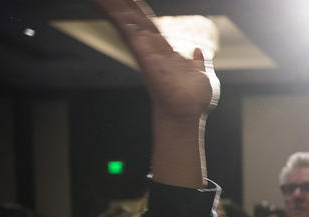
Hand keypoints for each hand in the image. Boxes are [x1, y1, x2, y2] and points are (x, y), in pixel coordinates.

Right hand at [92, 0, 218, 120]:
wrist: (188, 114)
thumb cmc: (195, 102)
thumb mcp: (203, 77)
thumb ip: (200, 63)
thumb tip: (199, 51)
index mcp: (165, 53)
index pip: (149, 26)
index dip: (138, 12)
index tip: (130, 0)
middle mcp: (151, 50)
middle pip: (133, 19)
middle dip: (121, 4)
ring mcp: (145, 51)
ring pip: (125, 21)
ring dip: (113, 5)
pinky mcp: (142, 52)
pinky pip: (126, 28)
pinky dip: (115, 14)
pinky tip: (104, 1)